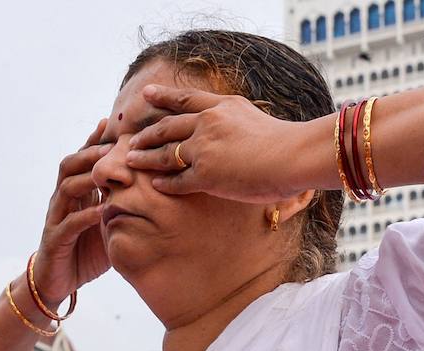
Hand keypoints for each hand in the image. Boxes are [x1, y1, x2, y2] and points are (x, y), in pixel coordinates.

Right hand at [30, 120, 112, 305]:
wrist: (58, 281)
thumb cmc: (85, 251)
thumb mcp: (107, 224)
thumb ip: (121, 204)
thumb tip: (152, 188)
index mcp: (76, 193)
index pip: (83, 160)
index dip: (96, 142)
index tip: (116, 126)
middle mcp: (63, 200)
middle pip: (71, 165)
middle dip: (91, 152)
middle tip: (114, 144)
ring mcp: (57, 218)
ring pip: (66, 188)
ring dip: (87, 178)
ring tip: (106, 171)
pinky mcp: (55, 239)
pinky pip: (69, 224)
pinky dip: (84, 216)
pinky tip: (101, 211)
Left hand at [127, 85, 311, 201]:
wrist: (293, 156)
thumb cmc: (287, 143)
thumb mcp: (256, 118)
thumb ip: (238, 121)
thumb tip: (237, 129)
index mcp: (222, 107)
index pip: (186, 99)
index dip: (163, 96)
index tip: (147, 93)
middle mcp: (208, 123)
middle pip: (167, 127)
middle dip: (146, 134)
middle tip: (131, 140)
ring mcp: (204, 149)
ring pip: (165, 153)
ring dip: (145, 157)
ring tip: (130, 161)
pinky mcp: (205, 175)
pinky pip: (177, 180)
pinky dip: (163, 182)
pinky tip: (153, 184)